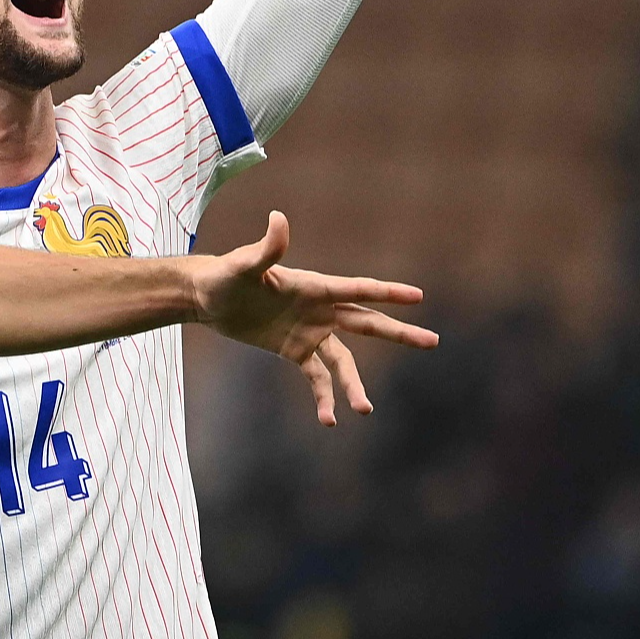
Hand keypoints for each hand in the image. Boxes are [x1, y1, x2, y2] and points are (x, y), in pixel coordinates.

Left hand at [197, 210, 436, 425]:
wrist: (206, 297)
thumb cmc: (224, 275)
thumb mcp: (244, 265)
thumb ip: (266, 248)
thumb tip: (278, 218)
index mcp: (314, 286)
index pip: (357, 289)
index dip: (387, 293)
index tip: (418, 297)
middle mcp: (319, 309)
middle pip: (366, 322)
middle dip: (399, 332)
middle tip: (433, 341)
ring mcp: (310, 331)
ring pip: (344, 360)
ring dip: (354, 384)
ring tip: (365, 410)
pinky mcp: (295, 350)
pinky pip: (316, 377)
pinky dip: (324, 396)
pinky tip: (328, 420)